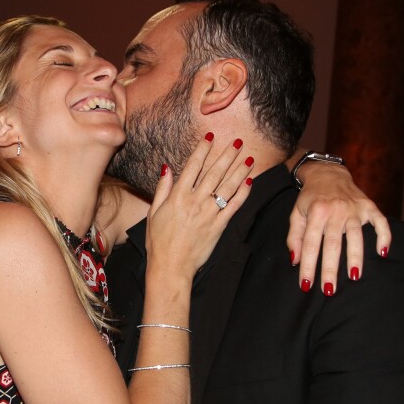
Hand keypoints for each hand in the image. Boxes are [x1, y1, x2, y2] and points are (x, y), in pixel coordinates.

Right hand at [147, 134, 252, 279]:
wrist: (171, 266)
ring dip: (240, 170)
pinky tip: (249, 183)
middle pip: (215, 172)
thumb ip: (162, 188)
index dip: (203, 149)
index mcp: (178, 195)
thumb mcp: (154, 211)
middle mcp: (195, 201)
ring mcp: (209, 213)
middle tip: (237, 141)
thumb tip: (167, 167)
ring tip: (249, 157)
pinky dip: (243, 194)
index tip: (210, 136)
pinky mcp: (219, 226)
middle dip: (227, 155)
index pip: (193, 166)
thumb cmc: (158, 241)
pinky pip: (234, 206)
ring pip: (228, 186)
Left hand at [287, 163, 390, 293]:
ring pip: (356, 236)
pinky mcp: (369, 206)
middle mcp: (336, 210)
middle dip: (330, 268)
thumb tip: (295, 261)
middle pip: (333, 244)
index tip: (306, 284)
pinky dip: (383, 236)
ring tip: (354, 277)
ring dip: (355, 257)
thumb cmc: (309, 198)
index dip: (308, 265)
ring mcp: (354, 208)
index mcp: (316, 212)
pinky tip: (382, 252)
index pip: (310, 244)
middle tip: (329, 290)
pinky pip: (380, 222)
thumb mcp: (296, 214)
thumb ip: (295, 237)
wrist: (327, 173)